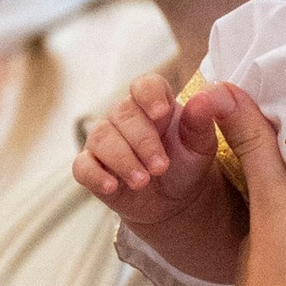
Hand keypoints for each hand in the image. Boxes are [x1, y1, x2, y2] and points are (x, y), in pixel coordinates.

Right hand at [75, 73, 247, 284]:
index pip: (144, 85)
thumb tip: (203, 100)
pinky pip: (82, 165)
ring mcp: (105, 140)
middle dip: (142, 141)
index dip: (149, 95)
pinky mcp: (91, 166)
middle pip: (123, 113)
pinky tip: (112, 186)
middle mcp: (125, 116)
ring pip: (101, 137)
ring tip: (143, 182)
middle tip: (161, 167)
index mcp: (154, 104)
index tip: (161, 113)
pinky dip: (95, 175)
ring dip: (122, 159)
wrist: (175, 200)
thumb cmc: (187, 164)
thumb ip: (201, 123)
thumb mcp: (201, 147)